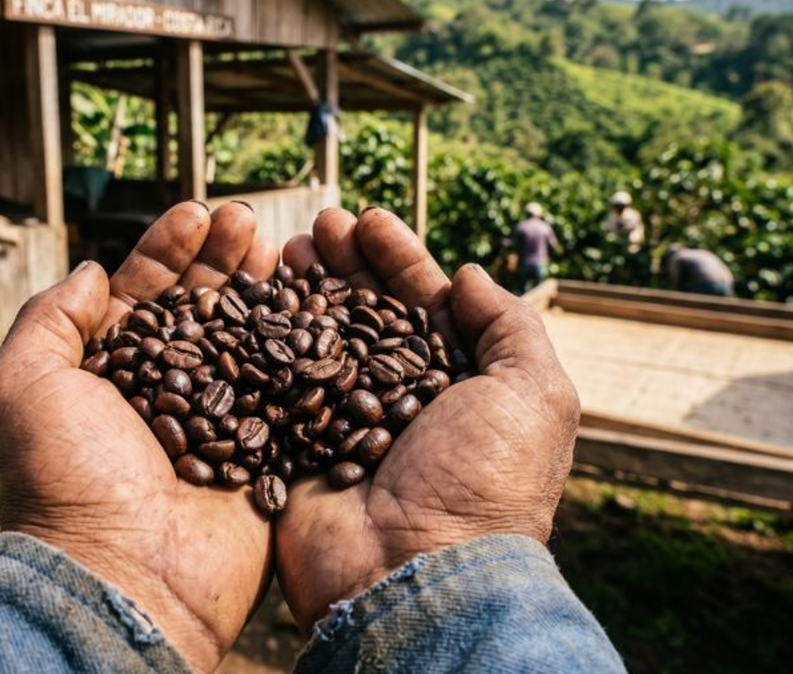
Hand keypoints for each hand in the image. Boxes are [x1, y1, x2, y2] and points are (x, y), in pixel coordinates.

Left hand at [0, 202, 278, 671]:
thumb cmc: (63, 480)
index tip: (195, 211)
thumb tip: (90, 271)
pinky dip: (299, 349)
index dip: (168, 251)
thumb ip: (49, 319)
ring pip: (246, 341)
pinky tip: (313, 306)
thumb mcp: (23, 386)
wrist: (124, 575)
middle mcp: (164, 394)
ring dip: (262, 290)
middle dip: (222, 259)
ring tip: (279, 244)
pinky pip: (285, 391)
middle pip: (201, 309)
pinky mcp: (261, 453)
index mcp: (108, 376)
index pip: (142, 297)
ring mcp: (216, 422)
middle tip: (246, 218)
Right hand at [276, 207, 579, 629]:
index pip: (423, 306)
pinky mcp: (296, 446)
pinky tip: (257, 301)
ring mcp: (344, 423)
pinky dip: (266, 342)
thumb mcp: (535, 395)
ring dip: (306, 290)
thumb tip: (470, 275)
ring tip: (290, 245)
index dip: (399, 259)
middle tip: (321, 222)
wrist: (414, 573)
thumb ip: (510, 327)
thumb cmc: (485, 483)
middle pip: (365, 314)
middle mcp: (399, 400)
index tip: (370, 218)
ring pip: (320, 340)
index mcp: (456, 387)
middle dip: (346, 264)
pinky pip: (277, 384)